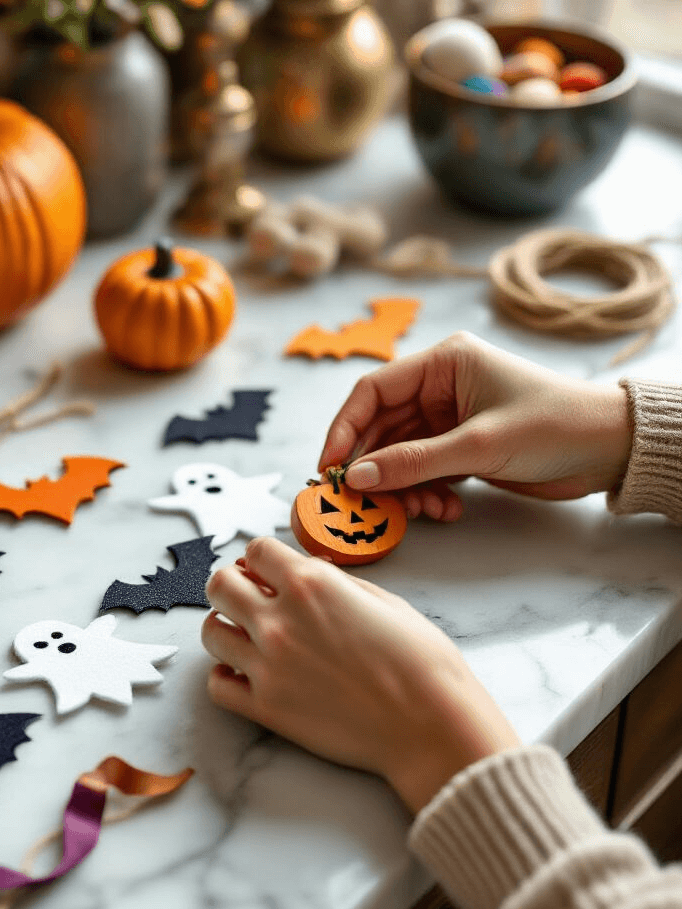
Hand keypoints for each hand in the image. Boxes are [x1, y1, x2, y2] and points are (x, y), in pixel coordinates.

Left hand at [202, 537, 520, 814]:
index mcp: (310, 583)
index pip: (254, 551)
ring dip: (225, 628)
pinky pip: (216, 685)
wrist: (431, 724)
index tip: (267, 571)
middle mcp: (279, 619)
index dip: (261, 559)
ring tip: (244, 636)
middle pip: (219, 585)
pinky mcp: (265, 708)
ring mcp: (267, 664)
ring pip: (211, 632)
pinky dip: (224, 676)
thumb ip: (333, 583)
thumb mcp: (382, 599)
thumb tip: (306, 576)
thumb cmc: (420, 661)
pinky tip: (244, 673)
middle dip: (232, 586)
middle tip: (248, 598)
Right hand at [318, 331, 632, 521]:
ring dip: (402, 488)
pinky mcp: (460, 448)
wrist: (611, 450)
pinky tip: (444, 510)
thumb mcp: (477, 444)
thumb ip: (412, 461)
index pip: (372, 391)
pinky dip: (425, 493)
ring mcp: (449, 419)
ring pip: (399, 456)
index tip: (329, 466)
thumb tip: (356, 477)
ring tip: (420, 511)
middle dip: (373, 467)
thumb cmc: (554, 425)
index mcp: (443, 363)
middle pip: (381, 428)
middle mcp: (440, 387)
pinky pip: (423, 471)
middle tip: (360, 501)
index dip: (344, 428)